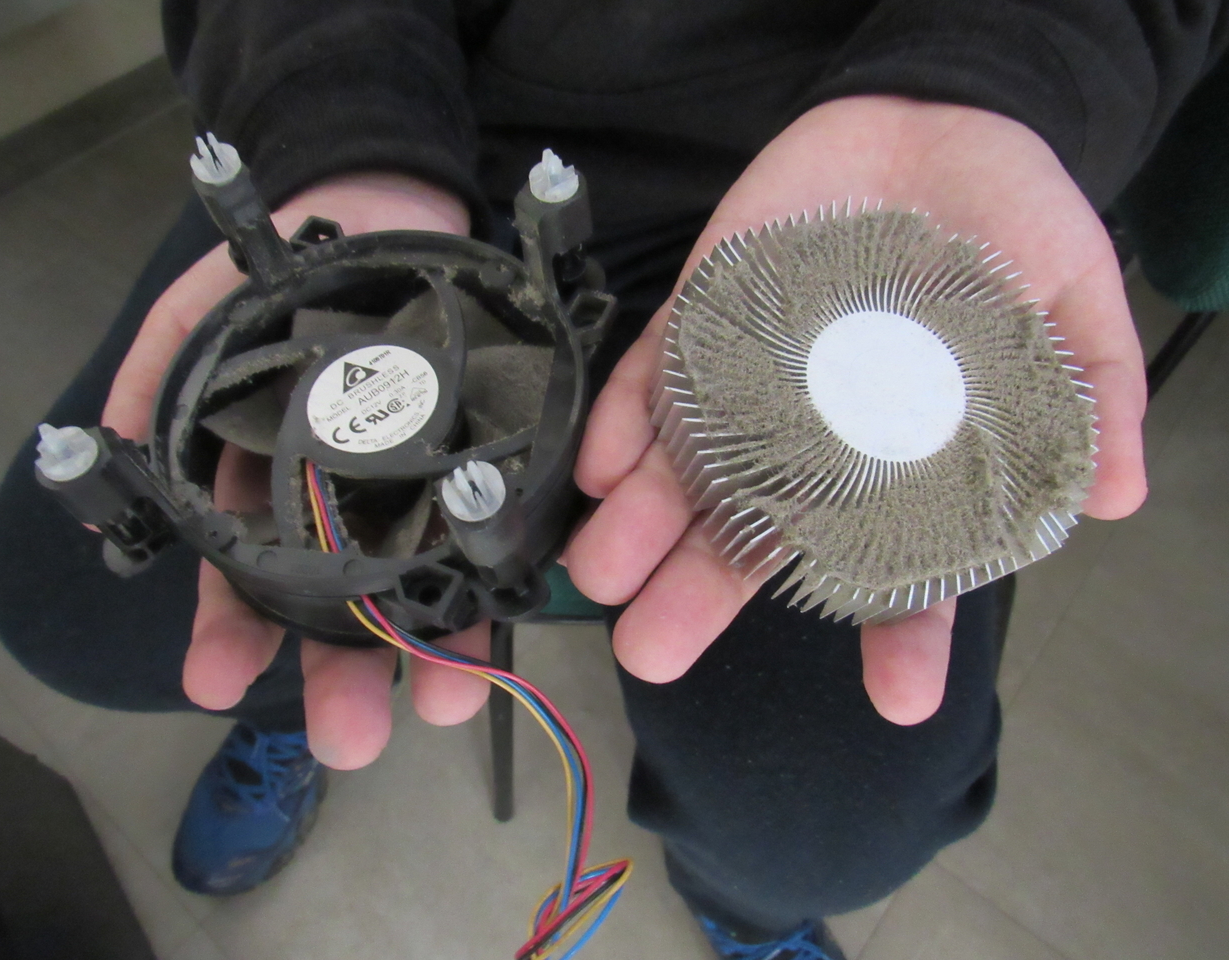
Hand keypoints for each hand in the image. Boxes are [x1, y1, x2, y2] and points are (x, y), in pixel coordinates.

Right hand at [102, 173, 491, 768]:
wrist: (382, 205)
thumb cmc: (279, 269)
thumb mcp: (200, 312)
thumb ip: (156, 376)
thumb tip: (101, 448)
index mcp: (270, 487)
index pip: (244, 577)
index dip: (230, 631)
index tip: (218, 682)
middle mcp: (346, 506)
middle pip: (342, 607)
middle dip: (343, 676)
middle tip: (352, 736)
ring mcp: (422, 488)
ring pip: (427, 584)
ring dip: (435, 649)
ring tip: (445, 702)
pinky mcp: (491, 461)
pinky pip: (498, 525)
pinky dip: (502, 574)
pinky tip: (505, 614)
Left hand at [565, 95, 1147, 723]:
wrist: (935, 119)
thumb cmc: (1010, 221)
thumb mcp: (1073, 297)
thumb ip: (1093, 389)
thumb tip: (1119, 493)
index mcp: (904, 458)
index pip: (903, 565)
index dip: (905, 631)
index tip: (904, 699)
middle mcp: (816, 438)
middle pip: (758, 533)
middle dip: (703, 592)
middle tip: (653, 652)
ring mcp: (751, 381)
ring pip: (689, 467)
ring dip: (640, 523)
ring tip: (602, 576)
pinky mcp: (705, 318)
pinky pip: (654, 376)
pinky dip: (625, 421)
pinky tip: (603, 472)